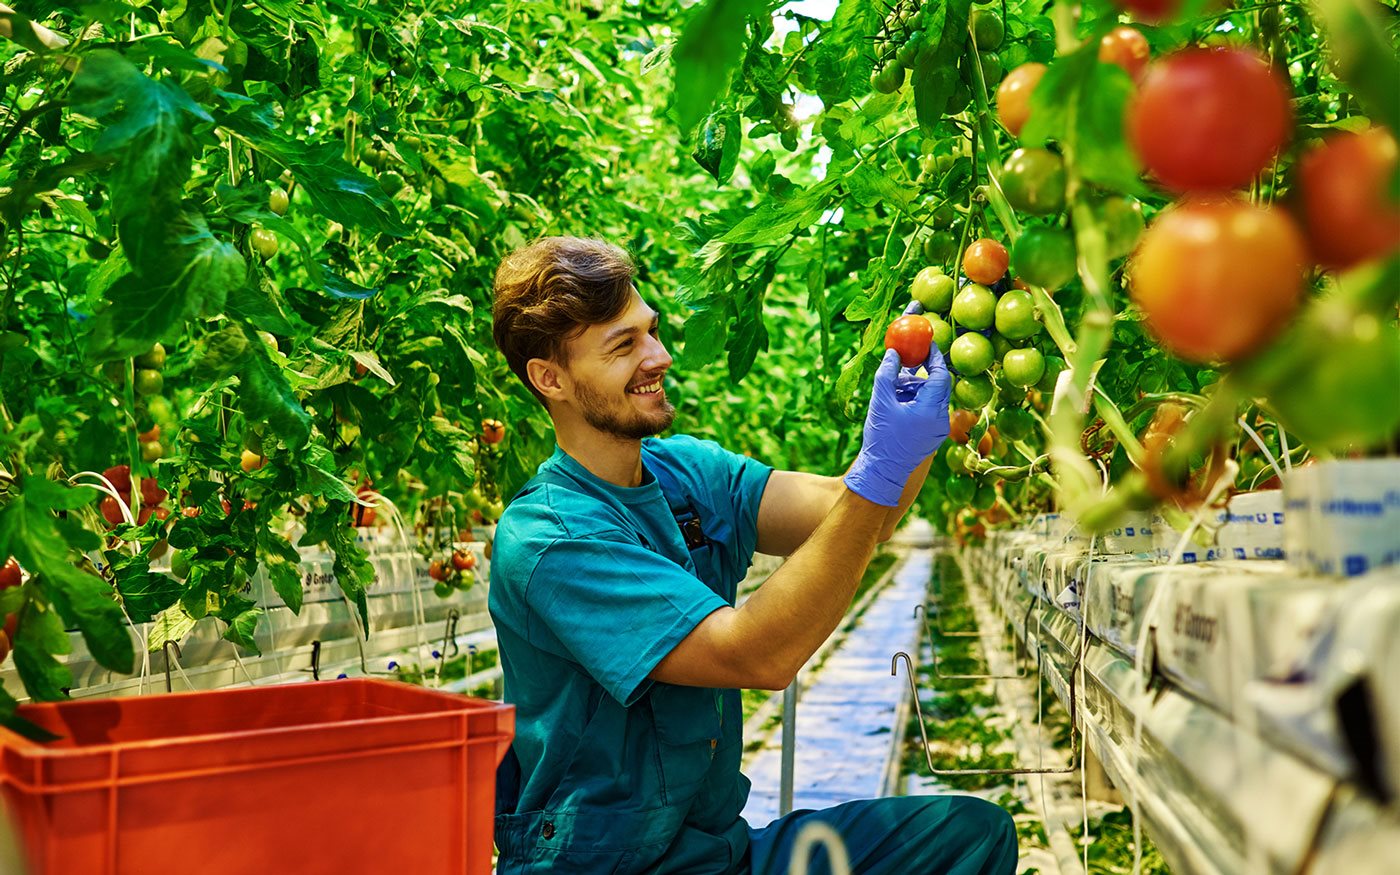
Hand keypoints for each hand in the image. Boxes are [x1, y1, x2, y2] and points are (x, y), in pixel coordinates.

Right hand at [844, 327, 951, 506]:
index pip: (941, 375)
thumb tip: (895, 352)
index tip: (926, 342)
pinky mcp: (932, 436)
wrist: (882, 472)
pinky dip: (915, 401)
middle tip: (910, 358)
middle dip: (922, 372)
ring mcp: (938, 429)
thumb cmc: (881, 438)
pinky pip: (928, 410)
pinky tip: (896, 402)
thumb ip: (888, 373)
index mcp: (932, 410)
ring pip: (931, 398)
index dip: (934, 357)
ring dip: (915, 388)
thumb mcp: (881, 401)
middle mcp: (941, 419)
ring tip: (893, 387)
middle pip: (937, 386)